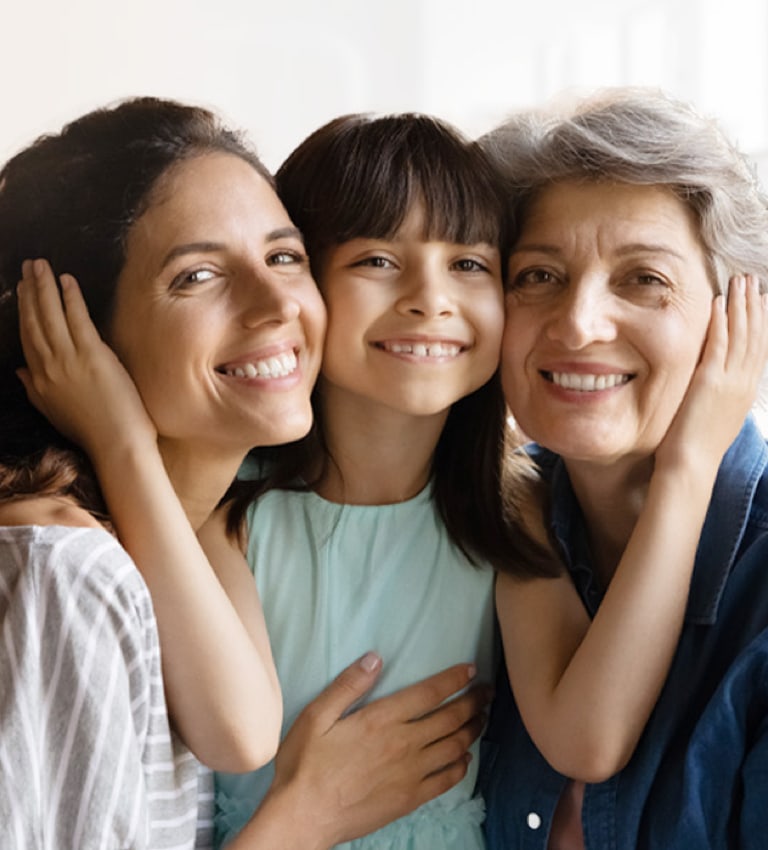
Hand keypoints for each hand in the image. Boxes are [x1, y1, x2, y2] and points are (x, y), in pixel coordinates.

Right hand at [16, 258, 155, 457]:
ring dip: (44, 286)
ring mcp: (69, 359)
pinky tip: (66, 280)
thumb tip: (21, 371)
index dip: (23, 311)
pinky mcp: (92, 355)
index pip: (27, 337)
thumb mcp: (53, 411)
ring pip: (50, 315)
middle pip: (34, 321)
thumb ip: (35, 389)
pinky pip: (77, 318)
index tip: (21, 290)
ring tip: (41, 265)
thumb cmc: (91, 430)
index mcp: (39, 380)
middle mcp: (48, 366)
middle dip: (29, 291)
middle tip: (28, 267)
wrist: (115, 443)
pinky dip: (70, 297)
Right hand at [242, 654, 491, 849]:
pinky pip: (447, 780)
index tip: (472, 670)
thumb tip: (376, 657)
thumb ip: (348, 685)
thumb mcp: (316, 715)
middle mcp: (404, 744)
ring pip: (455, 746)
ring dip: (473, 729)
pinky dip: (462, 765)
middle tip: (489, 691)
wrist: (304, 817)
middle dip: (474, 701)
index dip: (454, 679)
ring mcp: (410, 774)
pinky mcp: (410, 798)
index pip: (429, 693)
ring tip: (483, 718)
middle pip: (451, 718)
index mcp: (382, 719)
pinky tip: (465, 757)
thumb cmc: (305, 763)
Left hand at [656, 275, 767, 470]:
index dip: (761, 321)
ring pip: (741, 335)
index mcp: (746, 390)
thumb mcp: (716, 415)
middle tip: (754, 280)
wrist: (691, 465)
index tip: (761, 299)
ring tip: (740, 282)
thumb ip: (720, 394)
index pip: (759, 348)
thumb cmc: (695, 447)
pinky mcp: (710, 382)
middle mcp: (743, 383)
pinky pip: (718, 344)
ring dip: (741, 305)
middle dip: (755, 305)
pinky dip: (720, 321)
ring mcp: (729, 381)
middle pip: (755, 335)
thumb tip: (714, 382)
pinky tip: (719, 302)